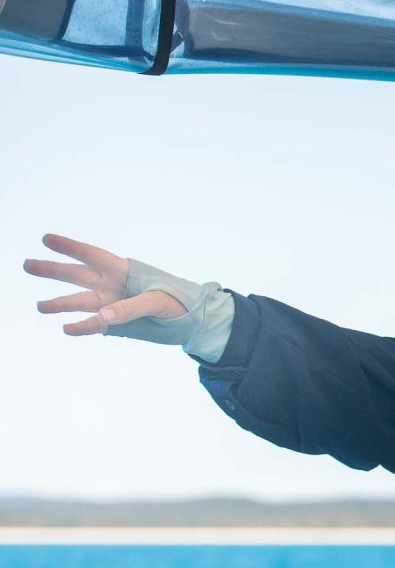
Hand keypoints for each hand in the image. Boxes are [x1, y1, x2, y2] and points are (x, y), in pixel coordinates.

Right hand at [25, 233, 186, 334]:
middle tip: (27, 264)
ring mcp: (112, 304)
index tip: (46, 238)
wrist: (194, 320)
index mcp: (123, 271)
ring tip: (40, 307)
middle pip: (76, 275)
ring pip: (80, 301)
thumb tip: (101, 317)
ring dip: (60, 304)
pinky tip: (67, 329)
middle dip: (52, 270)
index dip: (69, 247)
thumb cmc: (179, 301)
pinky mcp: (116, 323)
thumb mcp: (158, 301)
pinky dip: (81, 328)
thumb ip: (130, 307)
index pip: (91, 255)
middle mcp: (112, 286)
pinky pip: (93, 325)